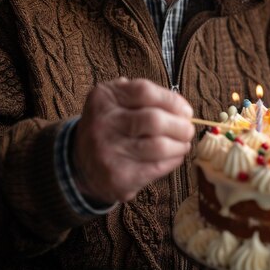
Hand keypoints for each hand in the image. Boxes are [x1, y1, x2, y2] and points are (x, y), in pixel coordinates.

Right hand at [72, 77, 193, 203]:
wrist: (81, 161)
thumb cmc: (112, 125)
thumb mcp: (118, 101)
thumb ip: (145, 97)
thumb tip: (182, 109)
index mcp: (104, 98)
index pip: (144, 92)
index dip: (172, 100)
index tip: (186, 110)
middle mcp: (102, 123)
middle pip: (154, 121)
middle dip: (180, 126)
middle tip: (188, 129)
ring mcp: (108, 152)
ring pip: (159, 147)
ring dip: (180, 145)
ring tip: (184, 143)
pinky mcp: (117, 177)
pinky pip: (156, 168)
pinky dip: (173, 161)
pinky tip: (174, 156)